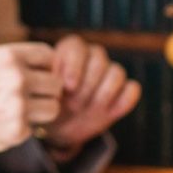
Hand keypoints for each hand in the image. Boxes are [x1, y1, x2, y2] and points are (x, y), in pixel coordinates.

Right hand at [0, 42, 62, 158]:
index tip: (37, 76)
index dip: (44, 67)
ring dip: (39, 113)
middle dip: (45, 93)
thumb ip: (11, 66)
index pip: (48, 55)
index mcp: (8, 56)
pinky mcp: (16, 131)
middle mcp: (18, 78)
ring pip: (53, 109)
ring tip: (16, 114)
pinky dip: (20, 131)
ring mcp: (19, 106)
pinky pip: (32, 130)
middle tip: (28, 100)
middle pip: (56, 84)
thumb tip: (38, 73)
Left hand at [42, 35, 139, 156]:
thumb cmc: (47, 104)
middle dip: (87, 86)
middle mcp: (92, 57)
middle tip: (73, 104)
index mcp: (69, 50)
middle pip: (99, 60)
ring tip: (86, 110)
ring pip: (117, 72)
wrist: (59, 126)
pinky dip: (122, 101)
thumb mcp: (40, 92)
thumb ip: (47, 81)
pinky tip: (107, 112)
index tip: (67, 86)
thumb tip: (56, 80)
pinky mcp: (123, 92)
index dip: (74, 66)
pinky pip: (132, 90)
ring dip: (102, 94)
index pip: (77, 46)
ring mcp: (109, 74)